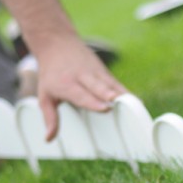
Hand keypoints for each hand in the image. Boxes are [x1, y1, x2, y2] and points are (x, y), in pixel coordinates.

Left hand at [0, 0, 128, 140]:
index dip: (93, 102)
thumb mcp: (45, 96)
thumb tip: (48, 139)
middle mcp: (82, 77)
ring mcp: (96, 73)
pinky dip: (126, 93)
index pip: (81, 94)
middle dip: (108, 94)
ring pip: (111, 84)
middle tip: (117, 102)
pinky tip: (138, 103)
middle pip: (98, 86)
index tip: (105, 108)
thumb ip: (50, 118)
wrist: (57, 43)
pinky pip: (117, 84)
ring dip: (123, 94)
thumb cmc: (51, 75)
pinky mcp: (105, 73)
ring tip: (136, 105)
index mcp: (66, 84)